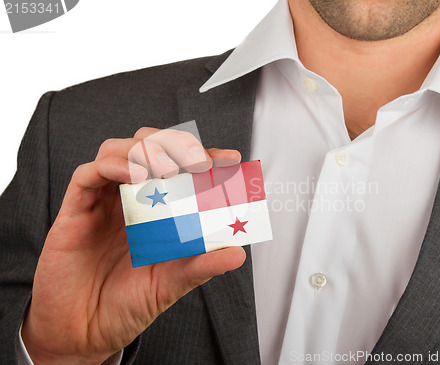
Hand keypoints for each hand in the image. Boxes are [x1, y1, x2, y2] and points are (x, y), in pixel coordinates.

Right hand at [21, 127, 245, 363]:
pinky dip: (111, 165)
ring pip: (117, 150)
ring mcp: (102, 202)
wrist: (84, 333)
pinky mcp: (74, 211)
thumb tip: (238, 253)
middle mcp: (128, 199)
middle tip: (199, 162)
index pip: (180, 168)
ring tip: (168, 169)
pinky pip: (87, 175)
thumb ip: (201, 266)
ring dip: (145, 150)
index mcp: (154, 209)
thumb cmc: (125, 304)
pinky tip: (133, 174)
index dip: (204, 156)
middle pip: (147, 146)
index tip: (230, 159)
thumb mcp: (171, 284)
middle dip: (175, 144)